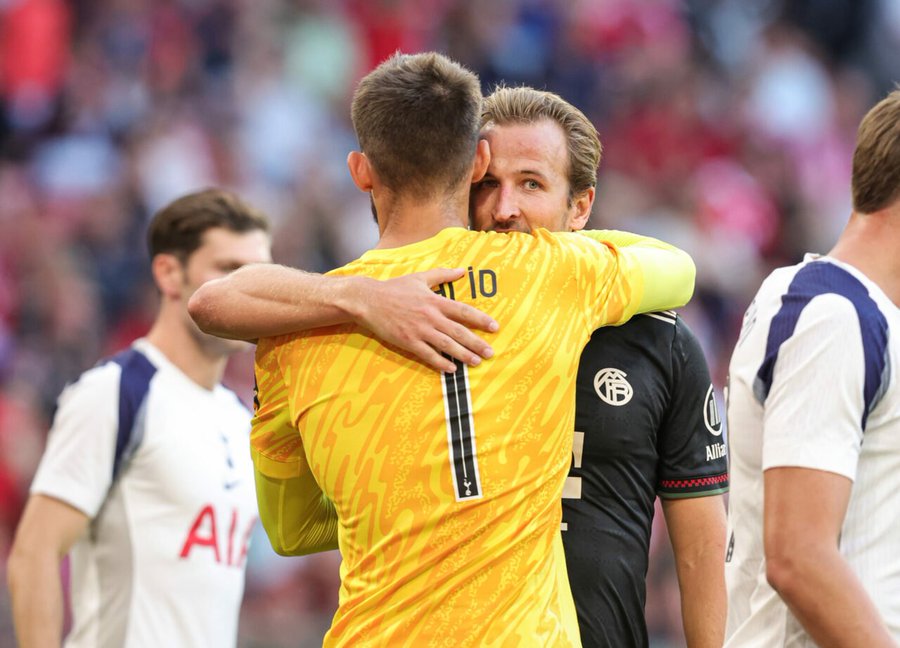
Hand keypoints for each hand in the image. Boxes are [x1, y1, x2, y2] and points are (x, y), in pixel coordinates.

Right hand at [350, 268, 497, 372]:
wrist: (369, 300)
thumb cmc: (395, 288)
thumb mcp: (420, 277)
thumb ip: (443, 274)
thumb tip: (463, 270)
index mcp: (435, 301)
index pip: (463, 311)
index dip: (480, 320)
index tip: (494, 327)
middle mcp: (430, 316)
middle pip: (459, 331)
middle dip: (477, 343)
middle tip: (491, 353)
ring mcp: (419, 330)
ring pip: (446, 345)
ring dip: (463, 355)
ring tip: (476, 362)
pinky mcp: (408, 341)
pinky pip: (428, 354)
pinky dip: (440, 362)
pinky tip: (451, 369)